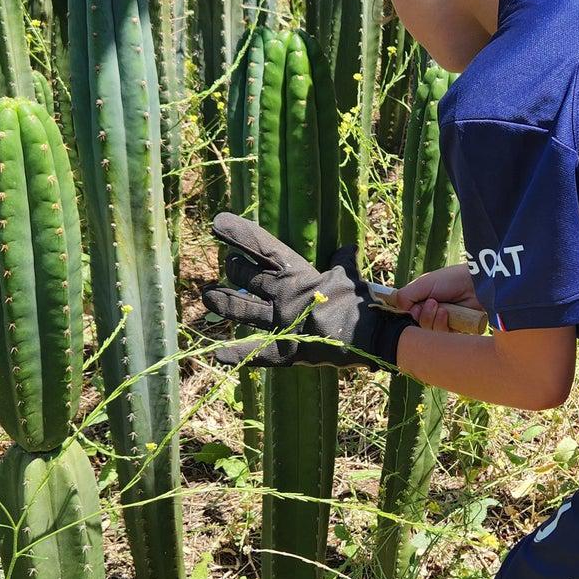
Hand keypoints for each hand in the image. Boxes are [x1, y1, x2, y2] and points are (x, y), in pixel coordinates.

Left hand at [201, 213, 411, 369]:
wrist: (371, 336)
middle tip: (227, 265)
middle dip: (234, 270)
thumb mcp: (349, 275)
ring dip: (223, 303)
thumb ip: (343, 261)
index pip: (263, 248)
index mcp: (298, 274)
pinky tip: (218, 355)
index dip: (240, 235)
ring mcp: (281, 323)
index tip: (217, 223)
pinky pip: (257, 352)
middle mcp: (283, 296)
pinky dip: (238, 355)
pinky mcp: (286, 350)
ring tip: (207, 296)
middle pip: (247, 278)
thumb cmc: (360, 302)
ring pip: (242, 311)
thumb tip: (348, 246)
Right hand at [387, 263, 479, 332]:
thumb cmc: (451, 280)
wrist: (476, 286)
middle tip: (432, 304)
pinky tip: (448, 314)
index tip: (415, 307)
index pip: (406, 315)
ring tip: (443, 308)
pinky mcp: (453, 331)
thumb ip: (404, 296)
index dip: (408, 314)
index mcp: (421, 301)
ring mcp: (441, 322)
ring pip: (427, 332)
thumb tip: (398, 310)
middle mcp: (429, 313)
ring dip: (433, 319)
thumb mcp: (423, 283)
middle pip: (416, 326)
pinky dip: (443, 325)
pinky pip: (441, 337)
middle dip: (423, 316)